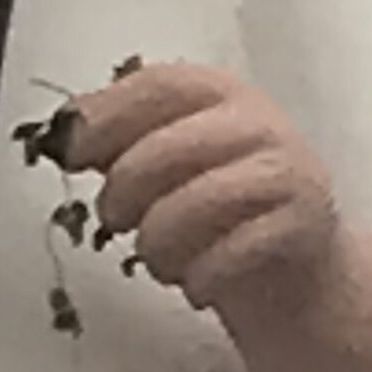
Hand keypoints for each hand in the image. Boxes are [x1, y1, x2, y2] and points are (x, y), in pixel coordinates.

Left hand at [66, 62, 339, 318]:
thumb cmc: (216, 200)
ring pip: (200, 201)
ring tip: (154, 259)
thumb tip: (66, 137)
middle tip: (113, 221)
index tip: (74, 155)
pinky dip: (201, 277)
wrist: (295, 257)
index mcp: (219, 92)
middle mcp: (258, 121)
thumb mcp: (168, 159)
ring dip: (158, 243)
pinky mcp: (305, 223)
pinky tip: (195, 285)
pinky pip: (234, 252)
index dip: (107, 117)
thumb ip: (120, 141)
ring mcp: (287, 170)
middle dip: (124, 193)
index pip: (160, 86)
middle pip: (168, 148)